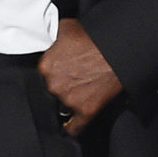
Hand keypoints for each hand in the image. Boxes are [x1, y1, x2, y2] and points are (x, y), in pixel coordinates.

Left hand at [37, 18, 122, 135]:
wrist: (116, 50)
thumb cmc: (93, 38)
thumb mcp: (65, 28)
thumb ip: (53, 39)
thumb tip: (49, 41)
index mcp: (46, 66)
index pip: (40, 75)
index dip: (49, 73)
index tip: (56, 73)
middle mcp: (54, 85)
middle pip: (50, 91)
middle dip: (58, 86)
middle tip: (71, 79)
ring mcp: (69, 100)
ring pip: (61, 107)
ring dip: (67, 102)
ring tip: (79, 92)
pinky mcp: (86, 111)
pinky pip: (74, 128)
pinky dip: (72, 128)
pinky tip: (69, 127)